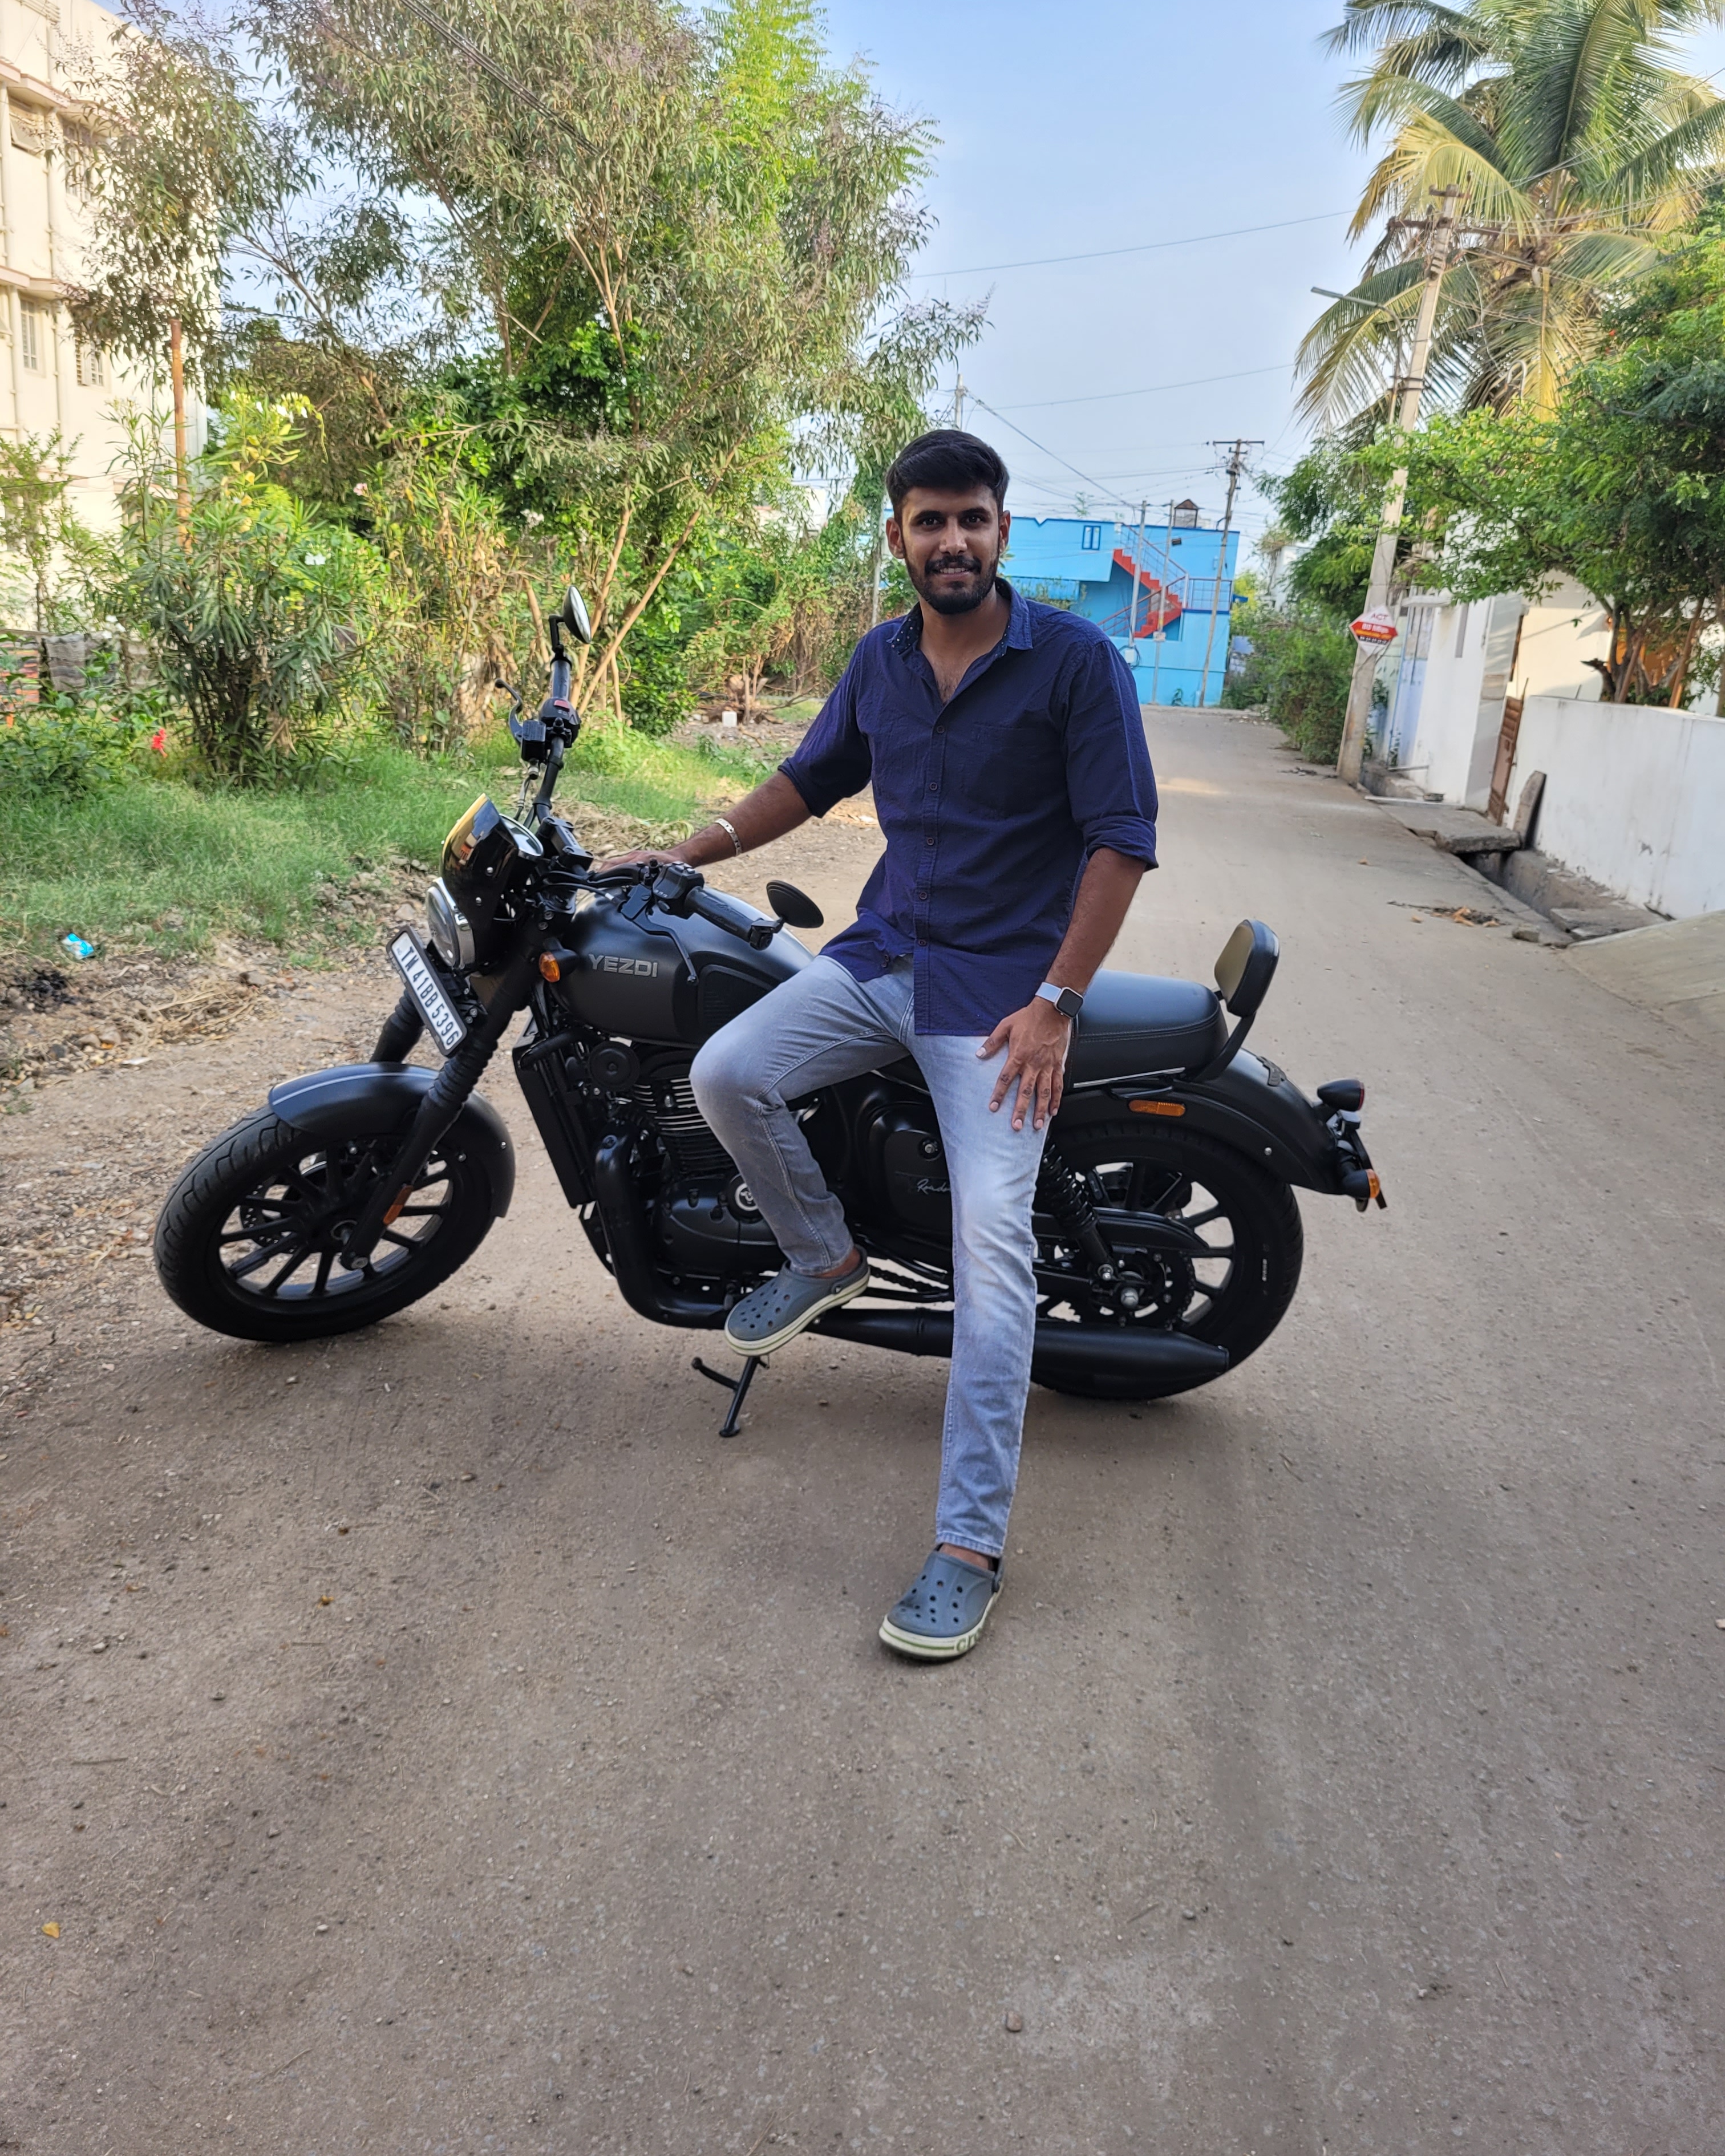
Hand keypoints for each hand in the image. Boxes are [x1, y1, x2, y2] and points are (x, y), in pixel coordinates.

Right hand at [593, 846, 679, 873]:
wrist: (678, 857)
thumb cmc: (672, 863)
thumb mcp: (663, 872)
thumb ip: (655, 878)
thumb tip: (646, 883)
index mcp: (638, 859)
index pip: (616, 865)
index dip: (605, 873)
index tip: (597, 879)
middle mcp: (633, 856)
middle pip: (611, 863)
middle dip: (601, 872)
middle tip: (593, 881)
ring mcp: (633, 856)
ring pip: (614, 862)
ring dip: (605, 870)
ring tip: (597, 880)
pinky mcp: (635, 858)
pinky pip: (620, 863)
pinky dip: (612, 869)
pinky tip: (609, 877)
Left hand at [980, 997, 1071, 1131]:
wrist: (1053, 1010)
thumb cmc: (1029, 1017)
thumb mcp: (1006, 1025)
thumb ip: (992, 1042)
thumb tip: (979, 1053)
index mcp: (1018, 1055)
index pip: (1006, 1079)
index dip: (999, 1094)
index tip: (994, 1107)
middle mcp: (1033, 1064)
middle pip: (1025, 1092)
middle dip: (1021, 1110)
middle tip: (1016, 1126)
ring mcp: (1047, 1066)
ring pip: (1044, 1093)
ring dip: (1040, 1110)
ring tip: (1036, 1125)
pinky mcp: (1058, 1064)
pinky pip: (1058, 1085)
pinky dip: (1056, 1099)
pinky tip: (1053, 1111)